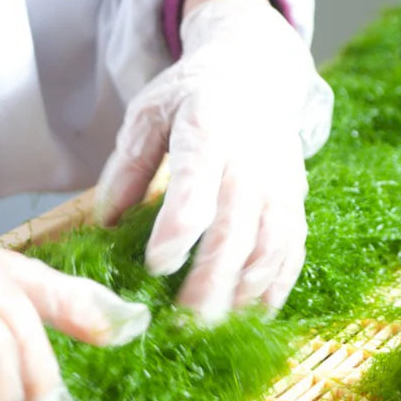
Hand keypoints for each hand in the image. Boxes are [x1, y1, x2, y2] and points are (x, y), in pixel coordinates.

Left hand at [96, 0, 332, 323]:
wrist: (258, 69)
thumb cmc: (193, 94)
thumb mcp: (149, 113)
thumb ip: (127, 167)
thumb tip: (104, 226)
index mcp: (208, 130)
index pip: (196, 189)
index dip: (176, 233)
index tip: (153, 267)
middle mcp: (251, 160)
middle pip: (236, 231)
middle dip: (209, 285)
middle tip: (180, 327)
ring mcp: (280, 181)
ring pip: (270, 247)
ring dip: (243, 294)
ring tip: (213, 331)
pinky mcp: (295, 197)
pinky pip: (293, 248)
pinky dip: (276, 285)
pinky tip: (253, 313)